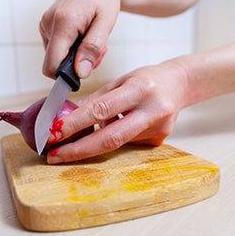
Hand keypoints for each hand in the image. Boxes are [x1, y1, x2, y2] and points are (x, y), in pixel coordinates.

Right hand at [39, 0, 120, 78]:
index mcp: (63, 24)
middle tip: (94, 53)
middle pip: (54, 63)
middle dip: (74, 66)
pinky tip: (81, 37)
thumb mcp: (105, 22)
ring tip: (89, 41)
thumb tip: (81, 73)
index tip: (81, 75)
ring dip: (74, 57)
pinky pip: (55, 48)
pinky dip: (69, 49)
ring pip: (55, 57)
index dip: (64, 77)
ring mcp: (45, 25)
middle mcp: (49, 24)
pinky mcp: (46, 26)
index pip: (51, 65)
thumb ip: (92, 48)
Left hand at [46, 61, 188, 163]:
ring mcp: (158, 129)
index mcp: (140, 89)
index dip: (75, 124)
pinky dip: (112, 138)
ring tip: (78, 139)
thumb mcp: (120, 81)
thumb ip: (96, 99)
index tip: (54, 133)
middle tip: (54, 156)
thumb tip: (67, 117)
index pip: (101, 109)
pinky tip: (114, 128)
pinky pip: (126, 143)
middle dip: (78, 150)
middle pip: (110, 139)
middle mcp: (152, 111)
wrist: (180, 84)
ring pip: (116, 143)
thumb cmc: (146, 79)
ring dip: (91, 144)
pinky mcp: (158, 141)